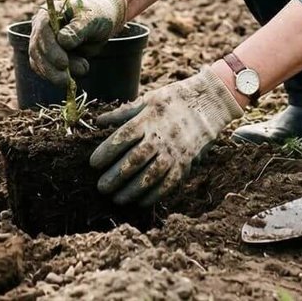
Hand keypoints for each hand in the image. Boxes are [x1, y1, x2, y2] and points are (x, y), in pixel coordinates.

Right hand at [28, 0, 126, 84]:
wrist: (99, 23)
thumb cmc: (95, 16)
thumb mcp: (91, 20)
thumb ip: (77, 29)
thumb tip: (63, 41)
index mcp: (48, 13)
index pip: (42, 31)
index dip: (51, 48)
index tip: (63, 63)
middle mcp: (40, 28)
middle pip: (37, 49)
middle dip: (51, 67)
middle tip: (66, 80)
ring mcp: (41, 43)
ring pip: (39, 62)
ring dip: (55, 74)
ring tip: (82, 71)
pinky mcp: (45, 56)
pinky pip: (44, 70)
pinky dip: (56, 77)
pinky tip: (71, 79)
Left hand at [88, 68, 242, 205]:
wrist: (208, 103)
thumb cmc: (173, 100)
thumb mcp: (147, 99)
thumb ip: (122, 113)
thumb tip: (98, 121)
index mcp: (148, 118)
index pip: (123, 137)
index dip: (106, 152)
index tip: (93, 164)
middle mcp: (161, 136)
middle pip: (134, 160)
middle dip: (115, 176)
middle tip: (101, 187)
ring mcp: (175, 151)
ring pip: (151, 175)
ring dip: (132, 190)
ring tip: (117, 199)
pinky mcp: (186, 162)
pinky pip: (170, 183)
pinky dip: (155, 195)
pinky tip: (141, 201)